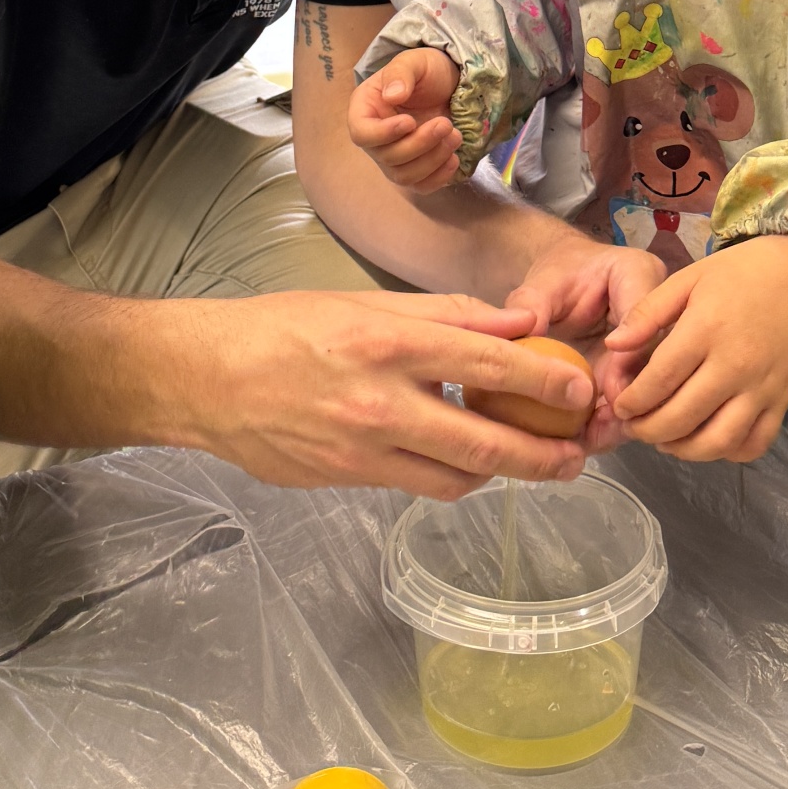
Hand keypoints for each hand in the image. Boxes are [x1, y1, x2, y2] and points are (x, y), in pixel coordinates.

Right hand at [173, 288, 592, 498]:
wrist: (207, 380)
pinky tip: (466, 461)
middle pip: (482, 443)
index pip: (486, 364)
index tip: (580, 390)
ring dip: (500, 475)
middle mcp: (379, 403)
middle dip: (540, 456)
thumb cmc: (284, 329)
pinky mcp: (346, 481)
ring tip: (531, 464)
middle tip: (576, 458)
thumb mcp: (363, 303)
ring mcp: (361, 451)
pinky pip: (416, 485)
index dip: (544, 381)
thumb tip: (518, 321)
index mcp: (386, 344)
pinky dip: (450, 475)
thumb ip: (446, 314)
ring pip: (454, 478)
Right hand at [346, 49, 462, 192]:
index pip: (361, 133)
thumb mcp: (414, 61)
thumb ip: (400, 73)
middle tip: (446, 124)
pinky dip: (438, 178)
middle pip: (386, 157)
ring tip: (455, 136)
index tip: (410, 122)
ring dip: (432, 160)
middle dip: (419, 144)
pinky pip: (420, 186)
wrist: (449, 84)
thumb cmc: (426, 70)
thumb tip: (392, 96)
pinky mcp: (415, 168)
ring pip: (403, 176)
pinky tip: (454, 159)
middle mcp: (375, 138)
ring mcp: (394, 156)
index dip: (382, 134)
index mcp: (365, 110)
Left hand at [505, 234, 667, 453]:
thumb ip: (533, 300)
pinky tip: (588, 441)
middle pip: (658, 359)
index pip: (645, 315)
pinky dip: (613, 424)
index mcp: (639, 274)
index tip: (609, 387)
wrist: (567, 283)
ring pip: (652, 387)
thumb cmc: (559, 275)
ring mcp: (651, 346)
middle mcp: (657, 313)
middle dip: (633, 397)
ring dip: (625, 418)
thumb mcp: (543, 280)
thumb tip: (527, 328)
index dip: (630, 356)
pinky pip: (635, 402)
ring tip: (594, 440)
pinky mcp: (639, 373)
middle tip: (604, 425)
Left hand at [602, 234, 787, 462]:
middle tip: (634, 426)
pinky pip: (755, 443)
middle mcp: (735, 365)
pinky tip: (707, 440)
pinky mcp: (783, 400)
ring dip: (683, 450)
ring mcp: (762, 388)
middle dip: (648, 430)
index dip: (632, 402)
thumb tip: (612, 345)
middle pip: (682, 417)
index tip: (620, 405)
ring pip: (717, 441)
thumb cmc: (737, 274)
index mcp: (706, 330)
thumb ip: (647, 313)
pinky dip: (728, 453)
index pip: (659, 381)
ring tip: (665, 440)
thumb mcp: (687, 280)